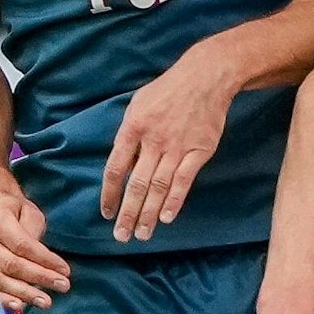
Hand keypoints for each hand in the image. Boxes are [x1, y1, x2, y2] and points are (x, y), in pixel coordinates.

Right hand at [0, 192, 69, 310]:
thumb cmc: (12, 212)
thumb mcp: (28, 212)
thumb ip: (33, 234)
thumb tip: (41, 261)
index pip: (21, 245)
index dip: (44, 259)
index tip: (65, 270)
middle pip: (10, 264)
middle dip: (39, 277)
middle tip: (63, 286)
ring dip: (23, 293)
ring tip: (45, 301)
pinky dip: (3, 300)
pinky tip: (20, 306)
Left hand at [101, 49, 238, 241]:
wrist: (206, 77)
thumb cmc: (167, 90)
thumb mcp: (137, 104)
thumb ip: (129, 134)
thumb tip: (122, 164)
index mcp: (133, 128)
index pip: (115, 168)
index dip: (110, 194)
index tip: (107, 213)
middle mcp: (153, 140)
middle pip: (136, 184)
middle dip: (128, 213)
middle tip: (122, 236)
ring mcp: (177, 146)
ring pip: (159, 187)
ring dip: (149, 213)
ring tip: (142, 234)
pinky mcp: (200, 150)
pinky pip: (184, 180)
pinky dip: (175, 200)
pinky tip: (166, 217)